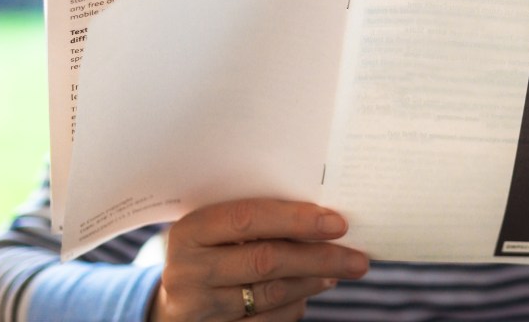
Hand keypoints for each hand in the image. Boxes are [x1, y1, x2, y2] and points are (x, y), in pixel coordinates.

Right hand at [149, 198, 369, 321]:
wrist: (171, 299)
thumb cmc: (209, 249)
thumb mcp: (217, 228)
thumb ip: (256, 218)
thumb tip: (322, 216)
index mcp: (191, 231)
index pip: (248, 219)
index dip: (296, 220)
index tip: (337, 223)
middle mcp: (189, 271)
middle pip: (266, 261)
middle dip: (319, 258)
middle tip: (357, 258)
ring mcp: (198, 308)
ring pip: (271, 294)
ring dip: (314, 282)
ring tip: (341, 270)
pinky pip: (266, 321)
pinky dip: (296, 306)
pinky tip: (313, 290)